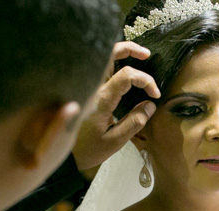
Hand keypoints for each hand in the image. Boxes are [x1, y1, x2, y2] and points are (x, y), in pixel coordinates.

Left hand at [72, 41, 160, 175]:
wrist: (63, 152)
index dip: (145, 81)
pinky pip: (99, 69)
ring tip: (138, 56)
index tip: (155, 95)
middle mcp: (93, 86)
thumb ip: (134, 123)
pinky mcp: (85, 89)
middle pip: (110, 55)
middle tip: (146, 55)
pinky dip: (113, 63)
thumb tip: (150, 105)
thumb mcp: (114, 142)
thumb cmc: (87, 149)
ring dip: (121, 53)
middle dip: (130, 49)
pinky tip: (122, 68)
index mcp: (101, 98)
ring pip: (103, 59)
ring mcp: (87, 85)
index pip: (127, 76)